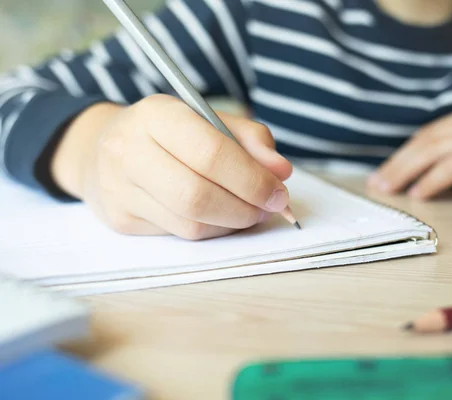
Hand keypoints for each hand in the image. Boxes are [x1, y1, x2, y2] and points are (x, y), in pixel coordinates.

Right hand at [51, 94, 292, 239]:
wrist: (104, 148)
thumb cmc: (170, 134)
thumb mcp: (210, 120)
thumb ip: (251, 140)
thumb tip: (281, 172)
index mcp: (157, 114)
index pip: (211, 153)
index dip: (252, 179)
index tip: (278, 191)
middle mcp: (129, 150)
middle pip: (197, 195)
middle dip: (245, 208)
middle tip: (269, 208)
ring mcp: (118, 188)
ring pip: (190, 224)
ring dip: (231, 224)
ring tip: (249, 212)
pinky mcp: (120, 219)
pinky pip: (179, 235)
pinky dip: (211, 230)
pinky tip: (219, 217)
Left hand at [368, 104, 451, 203]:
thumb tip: (431, 178)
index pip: (427, 135)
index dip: (401, 155)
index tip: (383, 173)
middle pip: (425, 141)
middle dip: (395, 163)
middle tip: (375, 183)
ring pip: (434, 151)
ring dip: (405, 172)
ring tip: (388, 189)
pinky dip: (433, 181)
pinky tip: (419, 194)